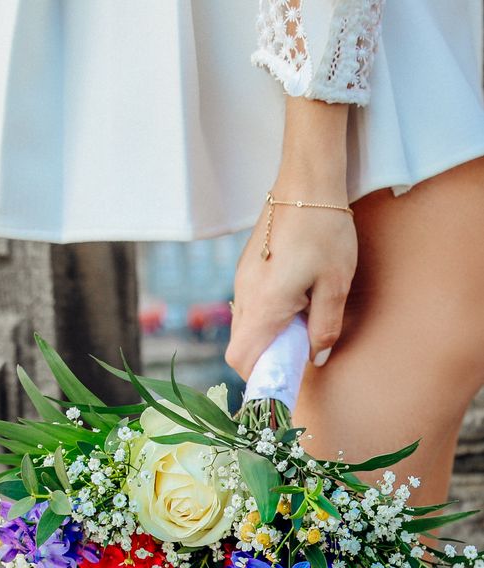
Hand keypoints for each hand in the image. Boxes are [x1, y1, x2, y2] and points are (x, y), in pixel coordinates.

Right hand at [226, 199, 357, 380]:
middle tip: (298, 352)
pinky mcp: (247, 267)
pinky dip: (266, 316)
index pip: (242, 360)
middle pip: (240, 347)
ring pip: (244, 326)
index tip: (283, 380)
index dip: (259, 377)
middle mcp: (244, 295)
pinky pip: (249, 305)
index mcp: (263, 305)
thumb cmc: (324, 230)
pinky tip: (295, 300)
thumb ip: (325, 327)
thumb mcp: (335, 284)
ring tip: (301, 323)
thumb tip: (316, 358)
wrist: (306, 179)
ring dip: (267, 336)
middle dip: (265, 359)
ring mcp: (242, 279)